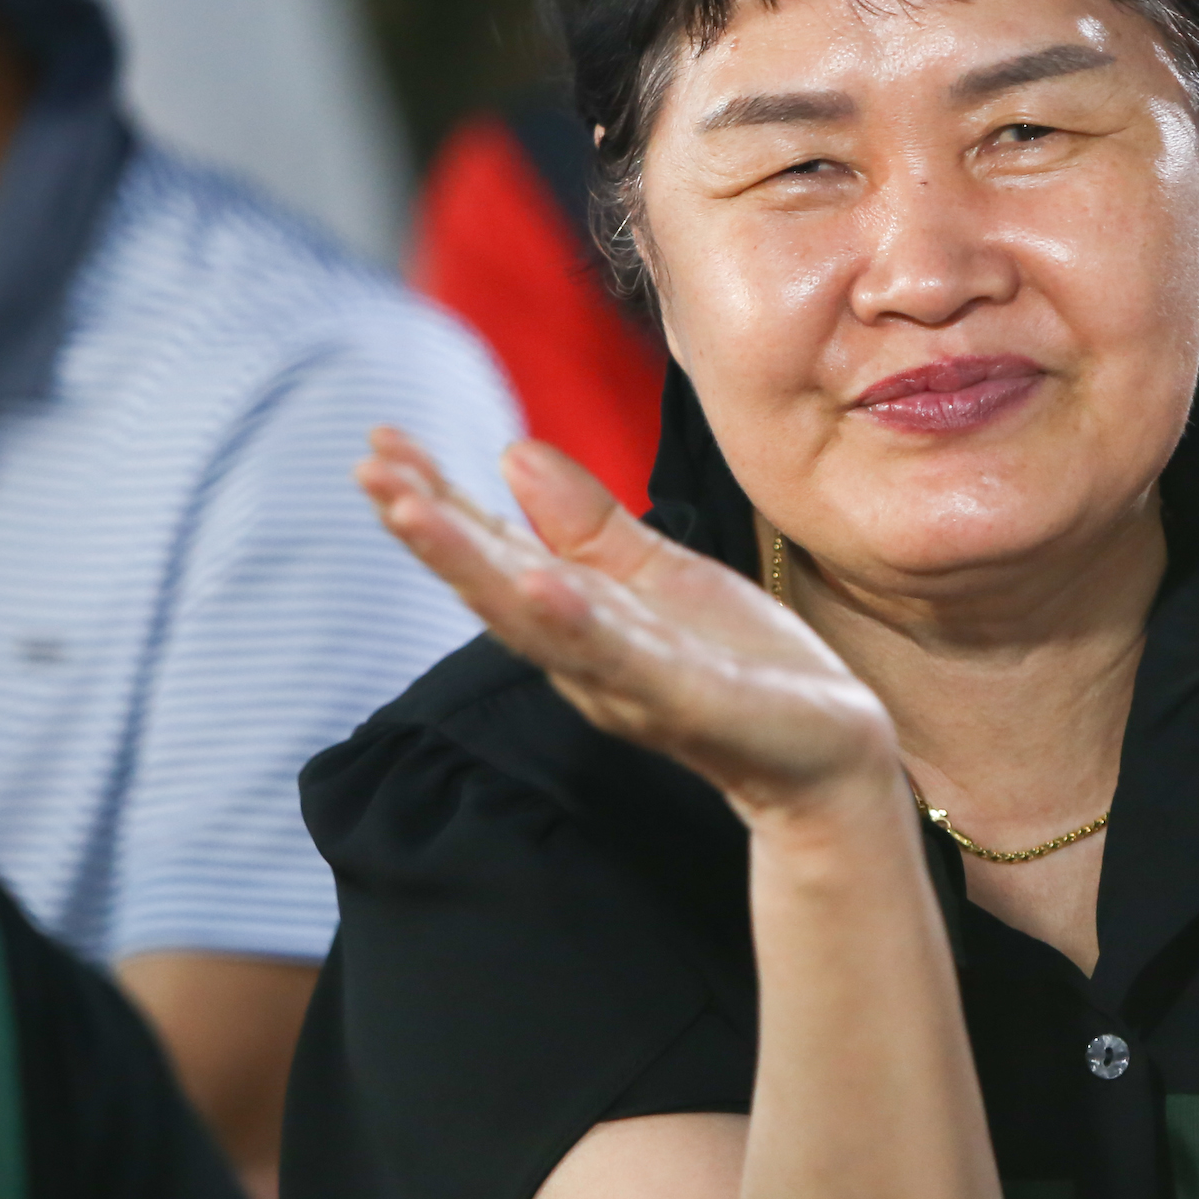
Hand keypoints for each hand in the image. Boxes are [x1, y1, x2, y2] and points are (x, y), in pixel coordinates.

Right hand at [357, 430, 894, 820]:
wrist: (829, 755)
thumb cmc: (742, 666)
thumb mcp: (659, 575)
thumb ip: (586, 525)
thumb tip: (512, 453)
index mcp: (578, 621)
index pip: (492, 554)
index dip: (434, 502)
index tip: (378, 442)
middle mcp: (586, 657)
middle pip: (493, 586)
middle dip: (430, 530)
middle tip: (370, 470)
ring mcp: (634, 683)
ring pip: (538, 621)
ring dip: (475, 567)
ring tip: (418, 511)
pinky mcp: (693, 702)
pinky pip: (627, 661)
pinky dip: (579, 625)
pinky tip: (542, 581)